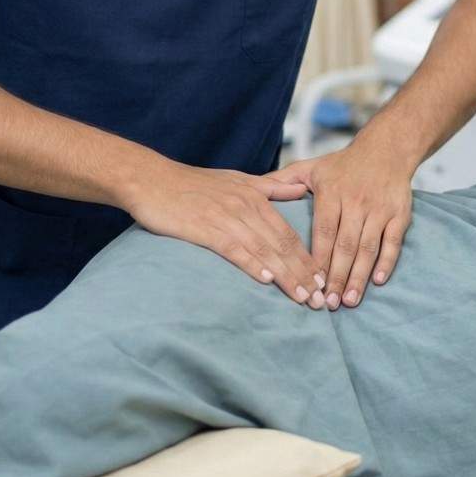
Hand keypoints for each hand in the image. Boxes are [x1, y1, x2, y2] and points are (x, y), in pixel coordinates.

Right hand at [124, 159, 325, 307]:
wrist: (151, 179)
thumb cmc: (193, 183)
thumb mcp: (237, 179)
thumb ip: (271, 187)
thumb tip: (301, 190)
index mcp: (256, 196)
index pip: (289, 232)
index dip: (308, 257)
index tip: (323, 279)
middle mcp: (246, 206)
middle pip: (282, 244)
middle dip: (304, 272)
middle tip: (320, 297)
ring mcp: (226, 217)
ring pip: (264, 249)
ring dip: (285, 275)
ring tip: (302, 297)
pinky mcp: (205, 228)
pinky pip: (234, 248)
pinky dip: (251, 264)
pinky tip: (266, 280)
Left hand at [265, 134, 414, 309]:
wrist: (386, 149)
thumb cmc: (343, 163)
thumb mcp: (311, 167)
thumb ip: (283, 181)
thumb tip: (253, 190)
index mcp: (332, 192)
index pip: (324, 231)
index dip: (317, 258)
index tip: (308, 282)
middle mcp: (356, 201)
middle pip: (345, 245)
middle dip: (336, 276)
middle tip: (327, 303)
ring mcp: (379, 209)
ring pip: (368, 247)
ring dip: (359, 276)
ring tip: (348, 300)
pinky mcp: (399, 214)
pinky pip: (393, 242)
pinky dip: (387, 262)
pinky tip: (378, 281)